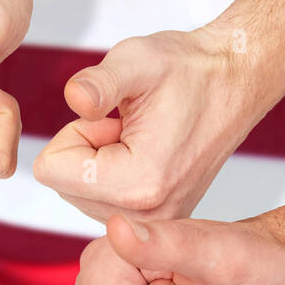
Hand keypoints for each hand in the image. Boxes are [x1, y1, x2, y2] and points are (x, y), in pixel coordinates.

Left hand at [34, 26, 261, 221]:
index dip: (75, 133)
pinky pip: (101, 201)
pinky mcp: (157, 221)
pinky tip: (146, 152)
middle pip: (62, 186)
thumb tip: (75, 97)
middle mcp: (147, 216)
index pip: (49, 171)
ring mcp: (155, 223)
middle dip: (85, 149)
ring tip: (141, 137)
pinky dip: (111, 174)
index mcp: (138, 184)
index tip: (113, 118)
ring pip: (79, 194)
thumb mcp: (137, 61)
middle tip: (130, 126)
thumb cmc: (188, 70)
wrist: (234, 82)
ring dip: (98, 161)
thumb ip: (100, 82)